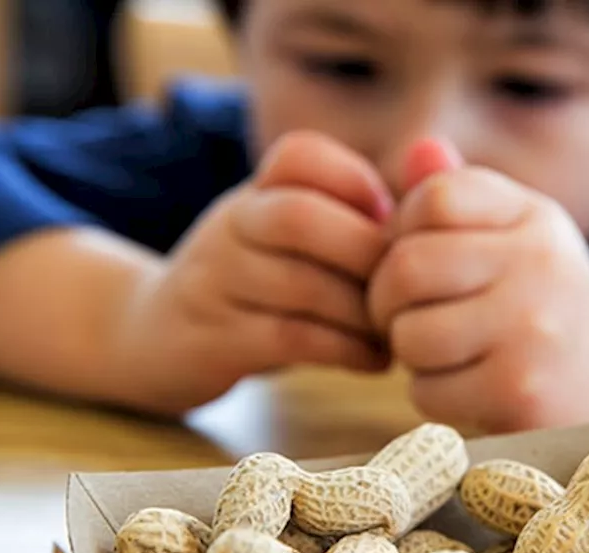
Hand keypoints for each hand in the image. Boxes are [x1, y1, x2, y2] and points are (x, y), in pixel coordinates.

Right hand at [112, 131, 395, 414]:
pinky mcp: (213, 340)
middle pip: (298, 217)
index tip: (390, 223)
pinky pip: (288, 338)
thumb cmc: (253, 286)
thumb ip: (349, 215)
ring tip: (399, 331)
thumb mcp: (284, 237)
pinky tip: (374, 360)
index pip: (299, 155)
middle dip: (367, 252)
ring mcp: (215, 283)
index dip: (355, 182)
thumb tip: (435, 192)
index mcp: (254, 192)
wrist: (153, 337)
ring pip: (299, 285)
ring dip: (364, 312)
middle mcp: (230, 227)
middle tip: (409, 287)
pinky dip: (344, 349)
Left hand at [368, 139, 588, 432]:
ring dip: (410, 352)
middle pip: (407, 266)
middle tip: (405, 316)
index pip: (434, 198)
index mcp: (534, 217)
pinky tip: (466, 388)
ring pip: (410, 333)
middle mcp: (540, 265)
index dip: (402, 231)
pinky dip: (432, 395)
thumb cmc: (542, 304)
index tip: (417, 260)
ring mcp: (532, 330)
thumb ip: (462, 196)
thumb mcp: (516, 237)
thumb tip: (419, 149)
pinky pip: (426, 389)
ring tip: (444, 352)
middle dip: (387, 299)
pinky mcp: (518, 391)